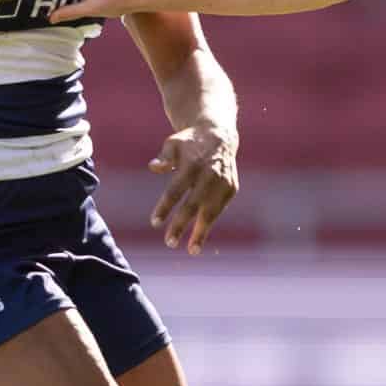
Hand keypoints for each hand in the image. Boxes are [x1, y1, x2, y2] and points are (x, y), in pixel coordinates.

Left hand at [148, 123, 236, 255]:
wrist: (219, 136)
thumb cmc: (189, 143)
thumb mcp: (173, 144)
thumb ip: (164, 158)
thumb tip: (154, 167)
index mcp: (192, 164)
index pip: (176, 190)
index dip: (165, 207)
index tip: (155, 223)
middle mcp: (210, 175)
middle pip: (193, 204)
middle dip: (181, 224)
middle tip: (169, 242)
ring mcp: (223, 183)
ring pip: (211, 211)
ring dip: (202, 232)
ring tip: (192, 250)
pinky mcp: (232, 188)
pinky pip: (219, 209)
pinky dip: (209, 221)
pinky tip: (200, 234)